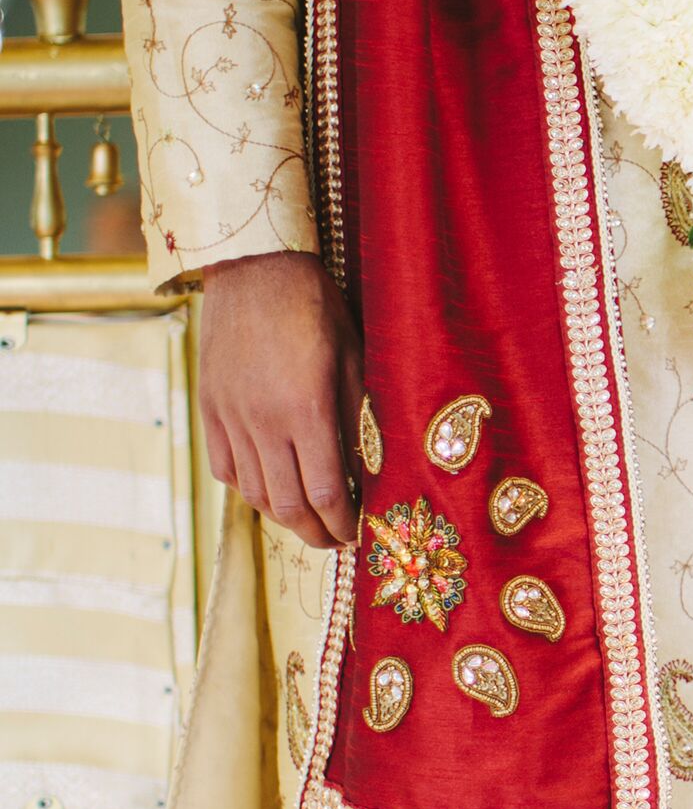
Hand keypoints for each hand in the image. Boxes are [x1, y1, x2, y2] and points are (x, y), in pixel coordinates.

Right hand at [198, 251, 363, 550]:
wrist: (255, 267)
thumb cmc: (317, 307)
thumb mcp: (354, 358)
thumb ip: (357, 416)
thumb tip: (367, 469)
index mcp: (306, 410)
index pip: (326, 492)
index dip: (343, 522)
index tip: (358, 534)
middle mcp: (263, 421)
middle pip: (286, 505)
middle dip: (314, 533)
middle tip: (335, 541)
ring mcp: (230, 416)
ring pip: (252, 491)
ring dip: (282, 516)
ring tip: (308, 520)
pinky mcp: (209, 406)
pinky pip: (225, 466)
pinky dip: (248, 488)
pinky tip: (270, 489)